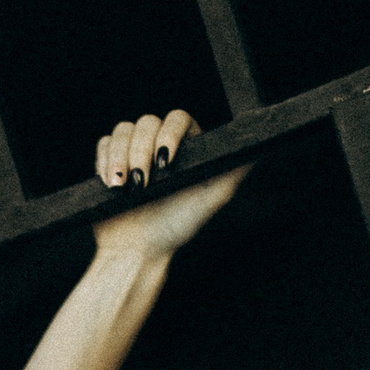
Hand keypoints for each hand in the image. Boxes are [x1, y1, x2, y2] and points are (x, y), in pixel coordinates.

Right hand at [93, 108, 248, 263]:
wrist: (138, 251)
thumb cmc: (177, 227)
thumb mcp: (215, 197)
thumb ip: (236, 169)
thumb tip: (265, 144)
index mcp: (188, 147)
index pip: (178, 119)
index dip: (169, 134)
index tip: (165, 162)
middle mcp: (161, 144)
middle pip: (146, 122)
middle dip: (140, 152)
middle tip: (142, 184)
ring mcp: (134, 151)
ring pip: (122, 130)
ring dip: (120, 158)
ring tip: (123, 188)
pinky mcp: (110, 161)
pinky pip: (104, 144)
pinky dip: (105, 162)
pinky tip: (112, 185)